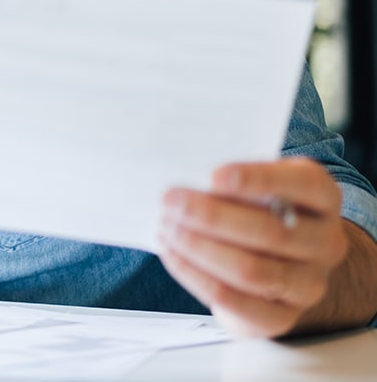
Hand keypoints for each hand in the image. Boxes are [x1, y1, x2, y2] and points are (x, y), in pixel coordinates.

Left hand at [158, 157, 348, 337]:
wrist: (277, 265)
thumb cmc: (258, 211)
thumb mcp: (256, 186)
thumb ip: (234, 181)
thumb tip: (186, 174)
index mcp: (323, 199)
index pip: (304, 185)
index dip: (260, 180)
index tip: (214, 175)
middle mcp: (326, 242)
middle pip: (272, 233)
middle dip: (213, 217)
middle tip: (171, 201)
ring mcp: (308, 284)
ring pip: (251, 270)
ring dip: (200, 248)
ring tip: (167, 227)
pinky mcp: (280, 317)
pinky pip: (234, 300)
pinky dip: (195, 275)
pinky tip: (172, 254)